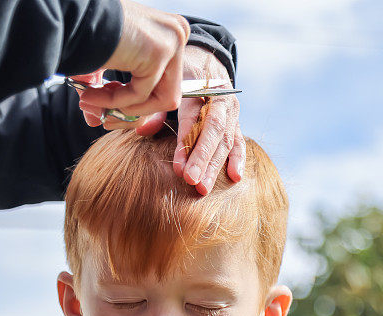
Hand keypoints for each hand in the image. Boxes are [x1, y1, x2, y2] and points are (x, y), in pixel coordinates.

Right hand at [72, 0, 188, 119]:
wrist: (67, 14)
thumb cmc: (82, 32)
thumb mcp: (104, 64)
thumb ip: (108, 93)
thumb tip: (95, 119)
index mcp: (168, 33)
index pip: (164, 83)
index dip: (134, 103)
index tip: (103, 107)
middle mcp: (177, 33)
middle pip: (166, 94)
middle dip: (130, 112)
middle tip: (98, 113)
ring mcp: (172, 42)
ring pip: (161, 101)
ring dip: (123, 110)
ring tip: (91, 103)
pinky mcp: (160, 52)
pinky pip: (141, 95)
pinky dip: (114, 101)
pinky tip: (89, 95)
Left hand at [135, 45, 244, 194]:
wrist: (205, 61)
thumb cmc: (179, 77)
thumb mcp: (165, 86)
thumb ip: (156, 109)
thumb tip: (142, 132)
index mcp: (200, 88)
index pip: (193, 119)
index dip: (186, 144)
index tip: (178, 167)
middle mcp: (220, 99)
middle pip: (213, 131)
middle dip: (203, 159)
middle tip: (192, 181)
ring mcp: (231, 111)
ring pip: (226, 140)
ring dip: (215, 165)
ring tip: (204, 187)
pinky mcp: (236, 121)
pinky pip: (239, 141)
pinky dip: (238, 159)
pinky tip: (234, 177)